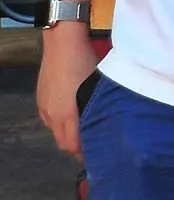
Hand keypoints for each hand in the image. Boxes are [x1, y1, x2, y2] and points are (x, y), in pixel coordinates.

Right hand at [36, 26, 97, 157]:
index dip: (84, 154)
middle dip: (77, 148)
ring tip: (86, 131)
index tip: (99, 155)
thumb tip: (105, 123)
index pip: (72, 146)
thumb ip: (98, 109)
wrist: (62, 44)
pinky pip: (50, 119)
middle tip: (94, 146)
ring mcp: (44, 108)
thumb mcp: (96, 88)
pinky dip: (61, 123)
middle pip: (63, 143)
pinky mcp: (41, 99)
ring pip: (56, 131)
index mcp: (67, 115)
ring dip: (68, 135)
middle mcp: (53, 116)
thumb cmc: (85, 63)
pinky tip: (73, 116)